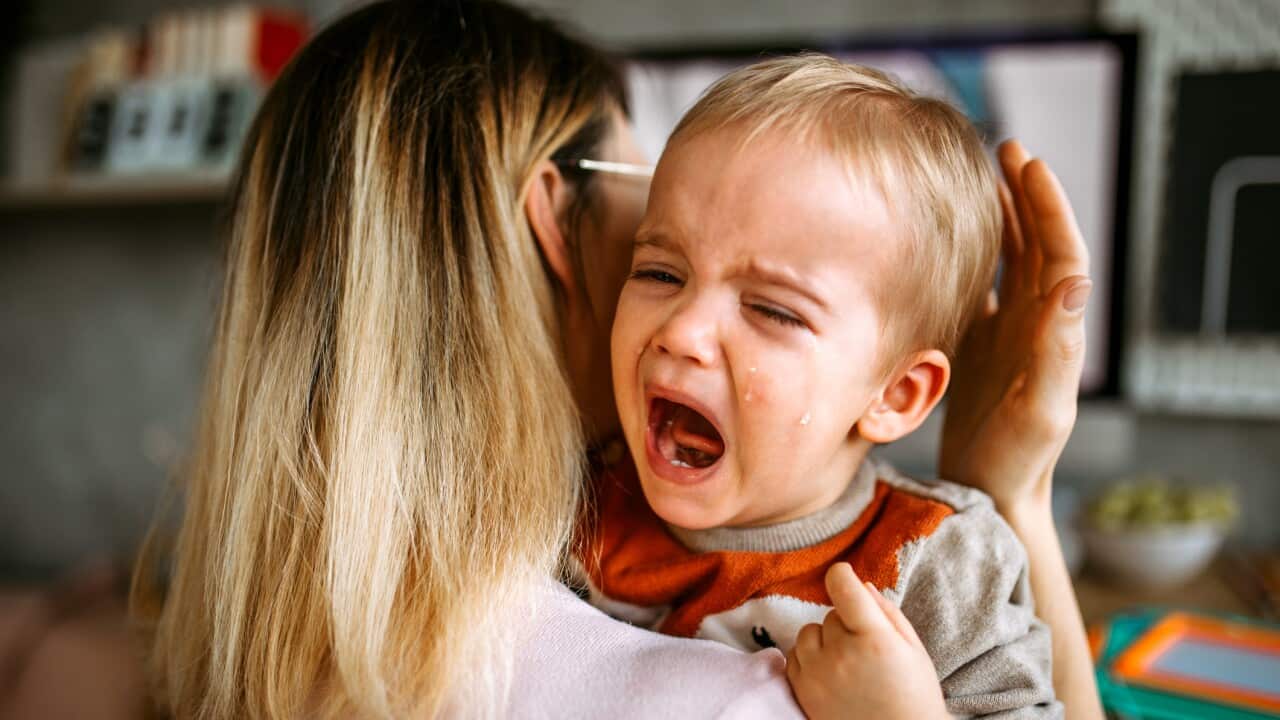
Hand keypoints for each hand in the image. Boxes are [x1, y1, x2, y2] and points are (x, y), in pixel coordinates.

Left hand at [785, 564, 947, 719]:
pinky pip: (794, 657)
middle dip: (845, 624)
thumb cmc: (914, 697)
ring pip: (808, 633)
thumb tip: (860, 585)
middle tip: (865, 650)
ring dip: (823, 641)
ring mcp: (817, 674)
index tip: (845, 577)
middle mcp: (841, 654)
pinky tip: (832, 675)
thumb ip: (887, 613)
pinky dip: (809, 660)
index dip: (843, 576)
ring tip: (847, 663)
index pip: (843, 586)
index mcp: (874, 638)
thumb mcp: (914, 650)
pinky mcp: (802, 692)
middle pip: (829, 614)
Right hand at [940, 140, 1090, 514]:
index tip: (1029, 166)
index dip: (1048, 207)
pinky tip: (954, 236)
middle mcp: (1036, 323)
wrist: (992, 492)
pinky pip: (981, 286)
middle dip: (1026, 195)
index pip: (1059, 253)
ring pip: (1011, 259)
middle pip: (1037, 244)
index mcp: (1054, 329)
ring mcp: (1009, 332)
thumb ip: (1057, 350)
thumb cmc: (1016, 459)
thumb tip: (1074, 282)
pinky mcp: (981, 344)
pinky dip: (973, 254)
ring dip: (1003, 216)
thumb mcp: (1040, 409)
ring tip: (984, 176)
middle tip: (1007, 149)